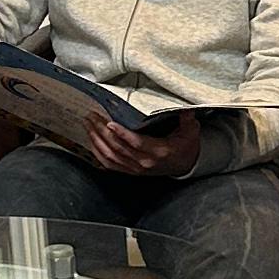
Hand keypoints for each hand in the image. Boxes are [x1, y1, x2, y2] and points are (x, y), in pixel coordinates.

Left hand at [83, 109, 201, 181]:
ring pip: (111, 156)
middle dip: (102, 132)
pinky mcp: (131, 171)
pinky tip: (91, 142)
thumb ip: (187, 119)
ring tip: (88, 124)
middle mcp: (145, 162)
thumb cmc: (185, 146)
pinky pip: (110, 164)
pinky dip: (98, 153)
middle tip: (92, 116)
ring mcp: (136, 169)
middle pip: (119, 148)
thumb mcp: (191, 131)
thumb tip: (185, 107)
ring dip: (96, 141)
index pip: (137, 143)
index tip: (110, 123)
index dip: (122, 134)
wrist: (185, 165)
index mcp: (159, 151)